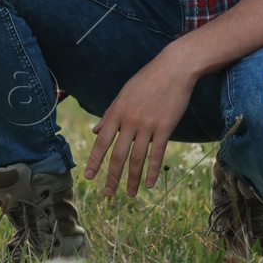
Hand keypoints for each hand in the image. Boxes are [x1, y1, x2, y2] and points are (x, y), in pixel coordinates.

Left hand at [83, 46, 200, 197]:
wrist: (174, 68)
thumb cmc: (147, 80)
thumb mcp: (123, 94)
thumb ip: (109, 114)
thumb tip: (94, 131)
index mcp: (117, 112)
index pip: (101, 141)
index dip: (94, 161)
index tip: (89, 177)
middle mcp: (129, 120)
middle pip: (118, 154)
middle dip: (112, 176)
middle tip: (108, 194)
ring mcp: (148, 124)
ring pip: (137, 158)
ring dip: (133, 179)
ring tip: (130, 194)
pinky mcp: (165, 127)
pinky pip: (157, 153)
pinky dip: (152, 170)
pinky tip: (149, 184)